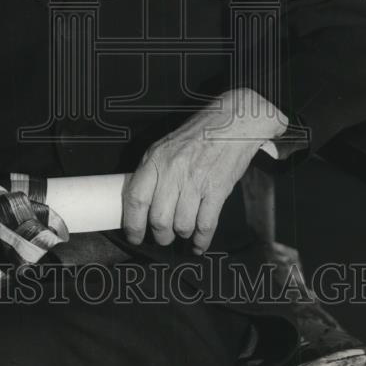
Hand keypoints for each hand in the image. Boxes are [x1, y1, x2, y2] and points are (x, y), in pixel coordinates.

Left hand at [122, 88, 286, 253]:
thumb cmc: (199, 133)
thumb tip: (140, 200)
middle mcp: (173, 171)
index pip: (136, 199)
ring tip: (184, 232)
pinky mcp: (218, 189)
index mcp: (156, 159)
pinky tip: (199, 244)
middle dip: (160, 235)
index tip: (134, 235)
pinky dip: (202, 240)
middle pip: (159, 219)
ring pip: (182, 225)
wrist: (233, 121)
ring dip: (183, 234)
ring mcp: (196, 181)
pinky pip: (206, 225)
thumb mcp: (166, 145)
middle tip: (163, 237)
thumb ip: (152, 171)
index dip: (132, 224)